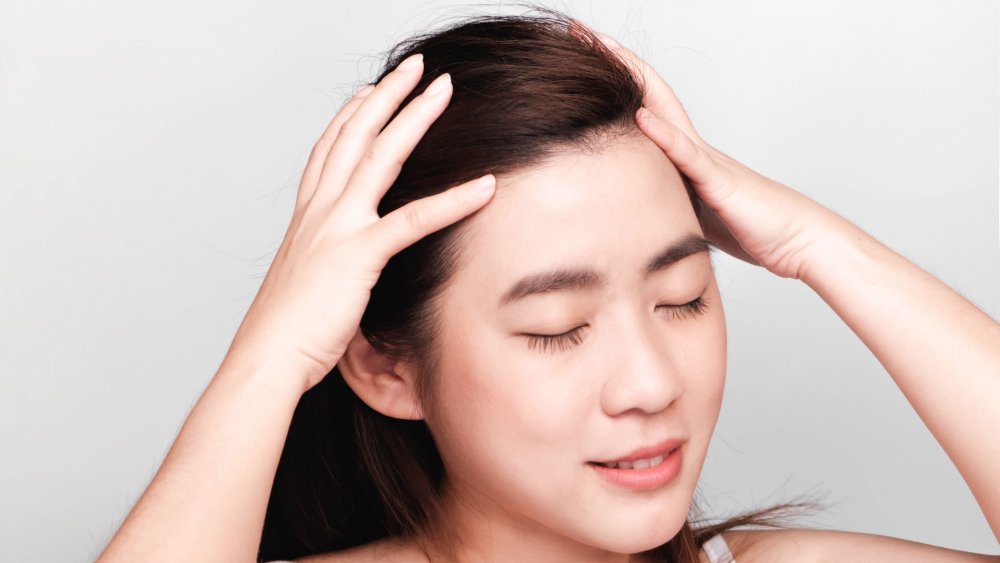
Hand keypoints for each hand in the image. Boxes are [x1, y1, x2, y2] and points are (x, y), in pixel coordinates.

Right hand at [224, 53, 495, 391]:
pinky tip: (485, 185)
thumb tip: (342, 268)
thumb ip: (328, 263)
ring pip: (379, 157)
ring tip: (443, 90)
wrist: (267, 358)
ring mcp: (337, 228)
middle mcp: (319, 212)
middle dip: (387, 96)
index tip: (370, 92)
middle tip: (416, 67)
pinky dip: (452, 200)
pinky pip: (413, 220)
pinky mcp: (358, 255)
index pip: (329, 151)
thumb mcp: (306, 284)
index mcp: (307, 218)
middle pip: (355, 136)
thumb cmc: (286, 332)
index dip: (350, 116)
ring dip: (414, 118)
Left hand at [581, 23, 848, 279]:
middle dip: (613, 61)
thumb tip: (632, 212)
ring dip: (632, 79)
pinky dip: (664, 135)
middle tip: (578, 30)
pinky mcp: (719, 182)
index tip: (580, 54)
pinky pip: (689, 155)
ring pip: (664, 110)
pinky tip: (640, 116)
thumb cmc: (749, 228)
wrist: (797, 239)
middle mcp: (692, 147)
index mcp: (682, 156)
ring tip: (602, 48)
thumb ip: (667, 202)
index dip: (612, 80)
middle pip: (647, 92)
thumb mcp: (692, 214)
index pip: (640, 107)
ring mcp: (706, 160)